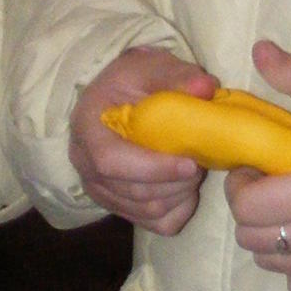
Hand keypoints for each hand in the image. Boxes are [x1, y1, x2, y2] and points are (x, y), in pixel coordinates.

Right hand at [71, 44, 216, 232]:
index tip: (190, 163)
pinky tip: (185, 187)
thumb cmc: (133, 80)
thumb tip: (206, 87)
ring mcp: (100, 189)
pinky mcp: (118, 205)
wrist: (119, 96)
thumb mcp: (151, 66)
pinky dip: (179, 210)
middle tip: (201, 161)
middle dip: (177, 181)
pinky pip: (154, 224)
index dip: (153, 168)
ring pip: (146, 211)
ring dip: (181, 194)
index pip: (111, 162)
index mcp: (87, 128)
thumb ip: (177, 75)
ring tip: (194, 169)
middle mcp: (85, 165)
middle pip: (134, 192)